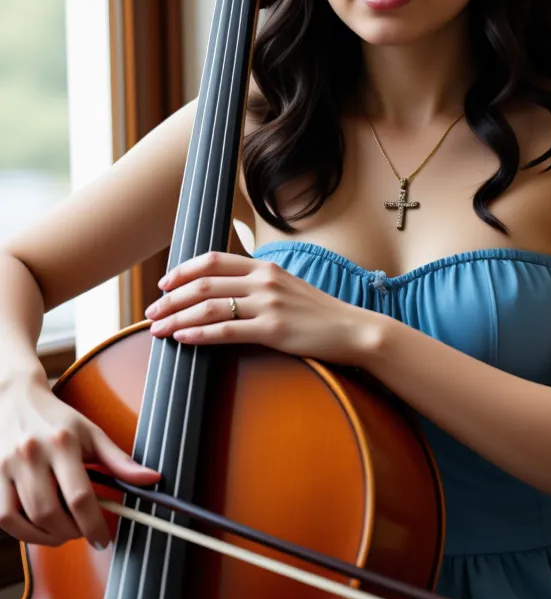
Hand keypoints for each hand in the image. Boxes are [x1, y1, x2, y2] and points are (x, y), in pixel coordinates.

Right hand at [0, 369, 159, 548]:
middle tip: (83, 533)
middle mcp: (31, 454)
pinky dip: (23, 531)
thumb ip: (119, 460)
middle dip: (71, 533)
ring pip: (24, 519)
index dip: (94, 525)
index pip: (80, 496)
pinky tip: (39, 527)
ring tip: (64, 532)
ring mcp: (6, 465)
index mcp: (62, 442)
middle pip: (50, 513)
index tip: (103, 539)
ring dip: (47, 537)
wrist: (13, 398)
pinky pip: (4, 516)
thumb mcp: (91, 432)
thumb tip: (152, 479)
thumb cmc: (57, 419)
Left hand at [145, 251, 379, 363]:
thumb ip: (258, 284)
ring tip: (156, 328)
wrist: (353, 330)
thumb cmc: (318, 313)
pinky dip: (198, 334)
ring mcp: (268, 304)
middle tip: (150, 311)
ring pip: (208, 306)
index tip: (163, 284)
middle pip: (203, 284)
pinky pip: (226, 331)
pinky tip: (182, 338)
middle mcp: (263, 280)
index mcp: (264, 266)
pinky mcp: (273, 330)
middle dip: (170, 298)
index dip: (182, 270)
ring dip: (176, 316)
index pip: (213, 260)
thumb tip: (226, 292)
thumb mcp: (287, 287)